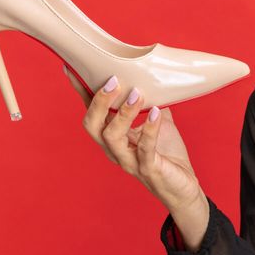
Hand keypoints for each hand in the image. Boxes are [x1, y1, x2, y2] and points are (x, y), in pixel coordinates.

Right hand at [68, 65, 204, 213]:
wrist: (182, 187)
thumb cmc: (167, 154)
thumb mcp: (158, 122)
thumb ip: (152, 100)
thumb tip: (153, 73)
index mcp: (112, 137)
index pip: (91, 112)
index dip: (81, 91)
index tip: (71, 68)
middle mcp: (114, 150)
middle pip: (92, 126)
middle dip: (99, 103)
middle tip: (113, 81)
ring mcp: (129, 161)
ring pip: (112, 137)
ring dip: (123, 114)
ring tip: (136, 94)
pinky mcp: (148, 169)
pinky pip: (145, 148)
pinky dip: (150, 129)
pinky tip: (156, 112)